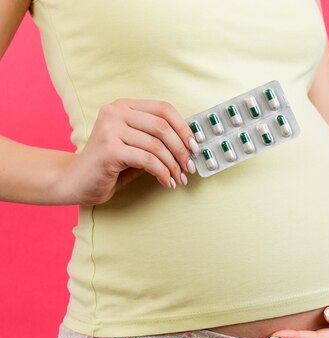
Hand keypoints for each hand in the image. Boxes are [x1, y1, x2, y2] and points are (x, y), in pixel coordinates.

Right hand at [57, 98, 199, 204]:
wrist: (74, 181)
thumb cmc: (110, 165)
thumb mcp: (136, 146)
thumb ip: (156, 140)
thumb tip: (190, 144)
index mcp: (123, 106)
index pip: (163, 108)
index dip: (184, 127)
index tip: (195, 146)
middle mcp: (115, 112)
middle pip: (163, 127)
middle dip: (181, 150)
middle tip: (190, 167)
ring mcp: (110, 129)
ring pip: (157, 146)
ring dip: (173, 165)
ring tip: (179, 178)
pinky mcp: (109, 149)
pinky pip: (148, 161)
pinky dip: (163, 173)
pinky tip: (167, 182)